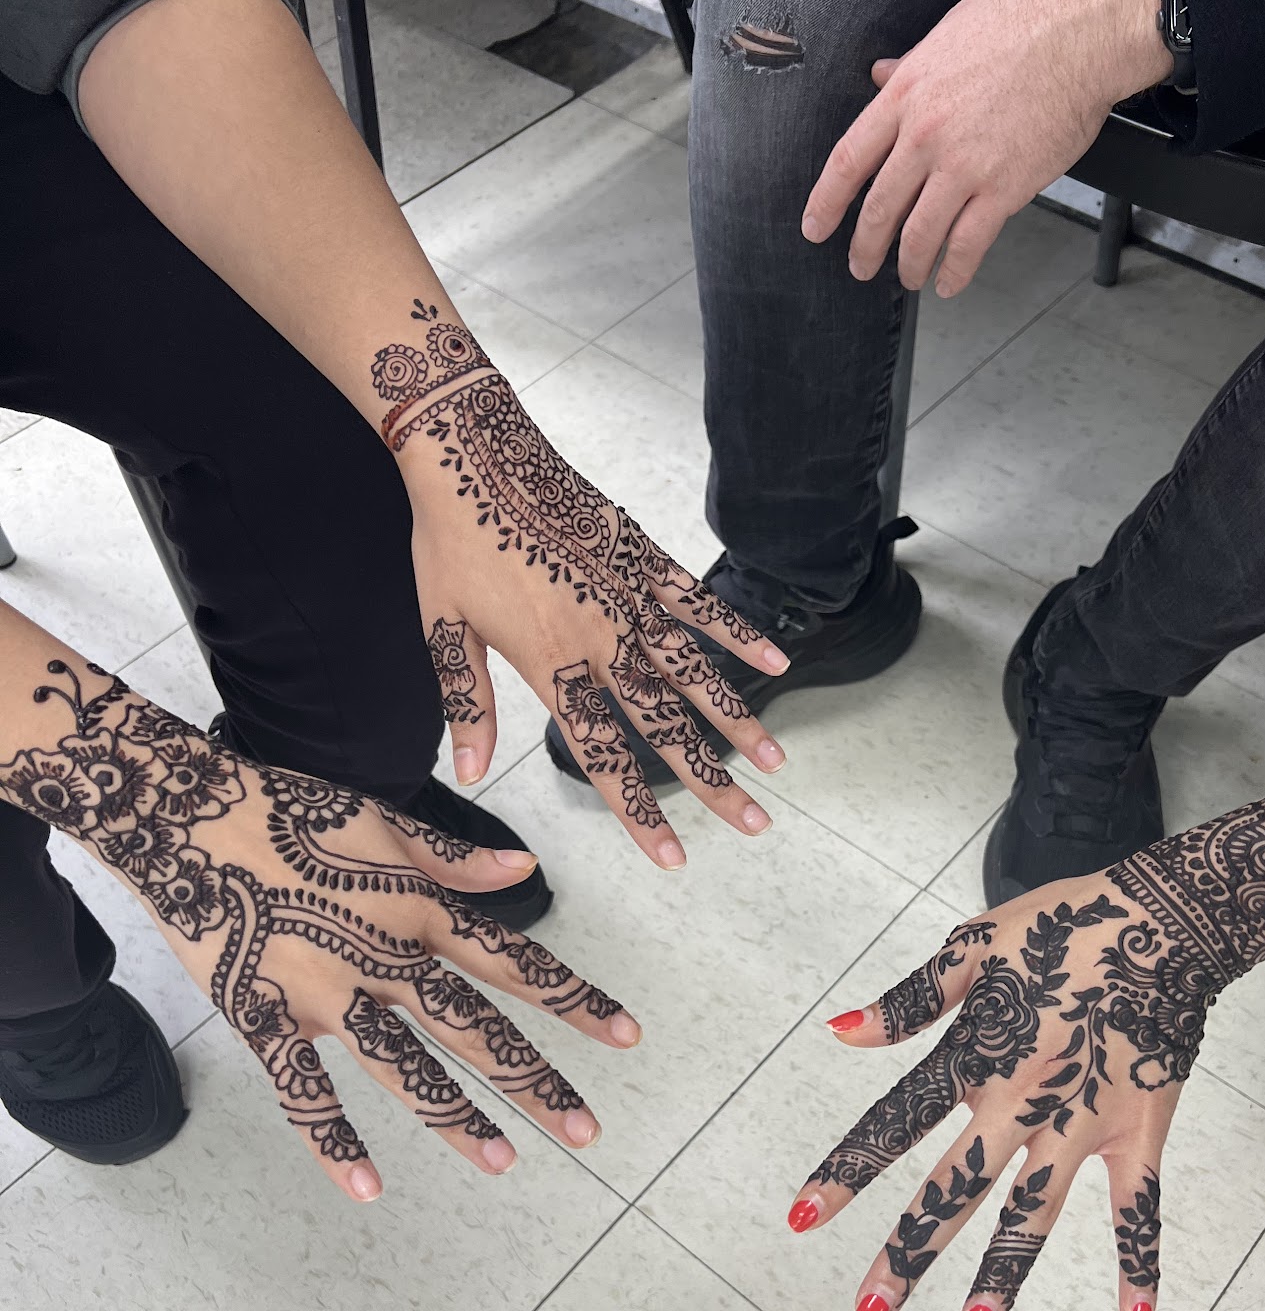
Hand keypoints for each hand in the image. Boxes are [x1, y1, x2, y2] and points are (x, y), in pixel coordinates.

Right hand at [0, 660, 637, 1200]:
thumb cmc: (288, 810)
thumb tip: (526, 870)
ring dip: (456, 1116)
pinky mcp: (264, 1017)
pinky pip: (304, 1090)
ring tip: (505, 1161)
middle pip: (474, 1027)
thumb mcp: (384, 822)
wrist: (186, 813)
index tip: (627, 1034)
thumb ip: (456, 859)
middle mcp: (384, 956)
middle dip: (534, 1078)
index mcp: (419, 910)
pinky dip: (334, 1141)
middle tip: (587, 1128)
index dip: (573, 1000)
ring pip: (404, 1064)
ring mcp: (325, 992)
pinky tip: (368, 1190)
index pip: (514, 962)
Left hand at [376, 305, 789, 869]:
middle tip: (752, 824)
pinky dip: (737, 634)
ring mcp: (629, 595)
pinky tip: (775, 664)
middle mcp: (600, 637)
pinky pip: (700, 603)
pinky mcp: (643, 556)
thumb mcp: (442, 628)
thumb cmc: (449, 541)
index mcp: (548, 663)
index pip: (602, 756)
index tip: (673, 859)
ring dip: (737, 720)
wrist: (471, 451)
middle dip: (711, 781)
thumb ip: (466, 704)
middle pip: (665, 725)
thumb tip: (468, 775)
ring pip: (694, 673)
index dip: (639, 813)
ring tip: (775, 761)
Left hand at [787, 885, 1193, 1310]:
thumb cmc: (1065, 926)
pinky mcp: (1138, 1133)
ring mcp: (1082, 1125)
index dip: (844, 1171)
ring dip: (1004, 1275)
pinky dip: (1141, 1263)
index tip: (800, 1217)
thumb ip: (909, 1000)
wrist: (1169, 919)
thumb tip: (841, 1031)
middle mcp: (1021, 1103)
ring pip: (1035, 1214)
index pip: (893, 1124)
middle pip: (954, 1189)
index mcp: (975, 1058)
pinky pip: (1139, 1210)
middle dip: (908, 1252)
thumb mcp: (973, 946)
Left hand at [801, 0, 1173, 296]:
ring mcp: (963, 166)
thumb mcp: (947, 32)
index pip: (848, 161)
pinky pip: (968, 244)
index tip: (815, 229)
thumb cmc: (1023, 18)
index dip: (826, 203)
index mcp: (906, 95)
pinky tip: (949, 283)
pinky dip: (954, 271)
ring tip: (908, 278)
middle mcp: (925, 136)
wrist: (1081, 29)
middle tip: (860, 267)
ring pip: (919, 234)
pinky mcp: (1003, 189)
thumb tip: (881, 75)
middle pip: (879, 207)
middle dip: (864, 247)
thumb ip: (910, 65)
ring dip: (909, 266)